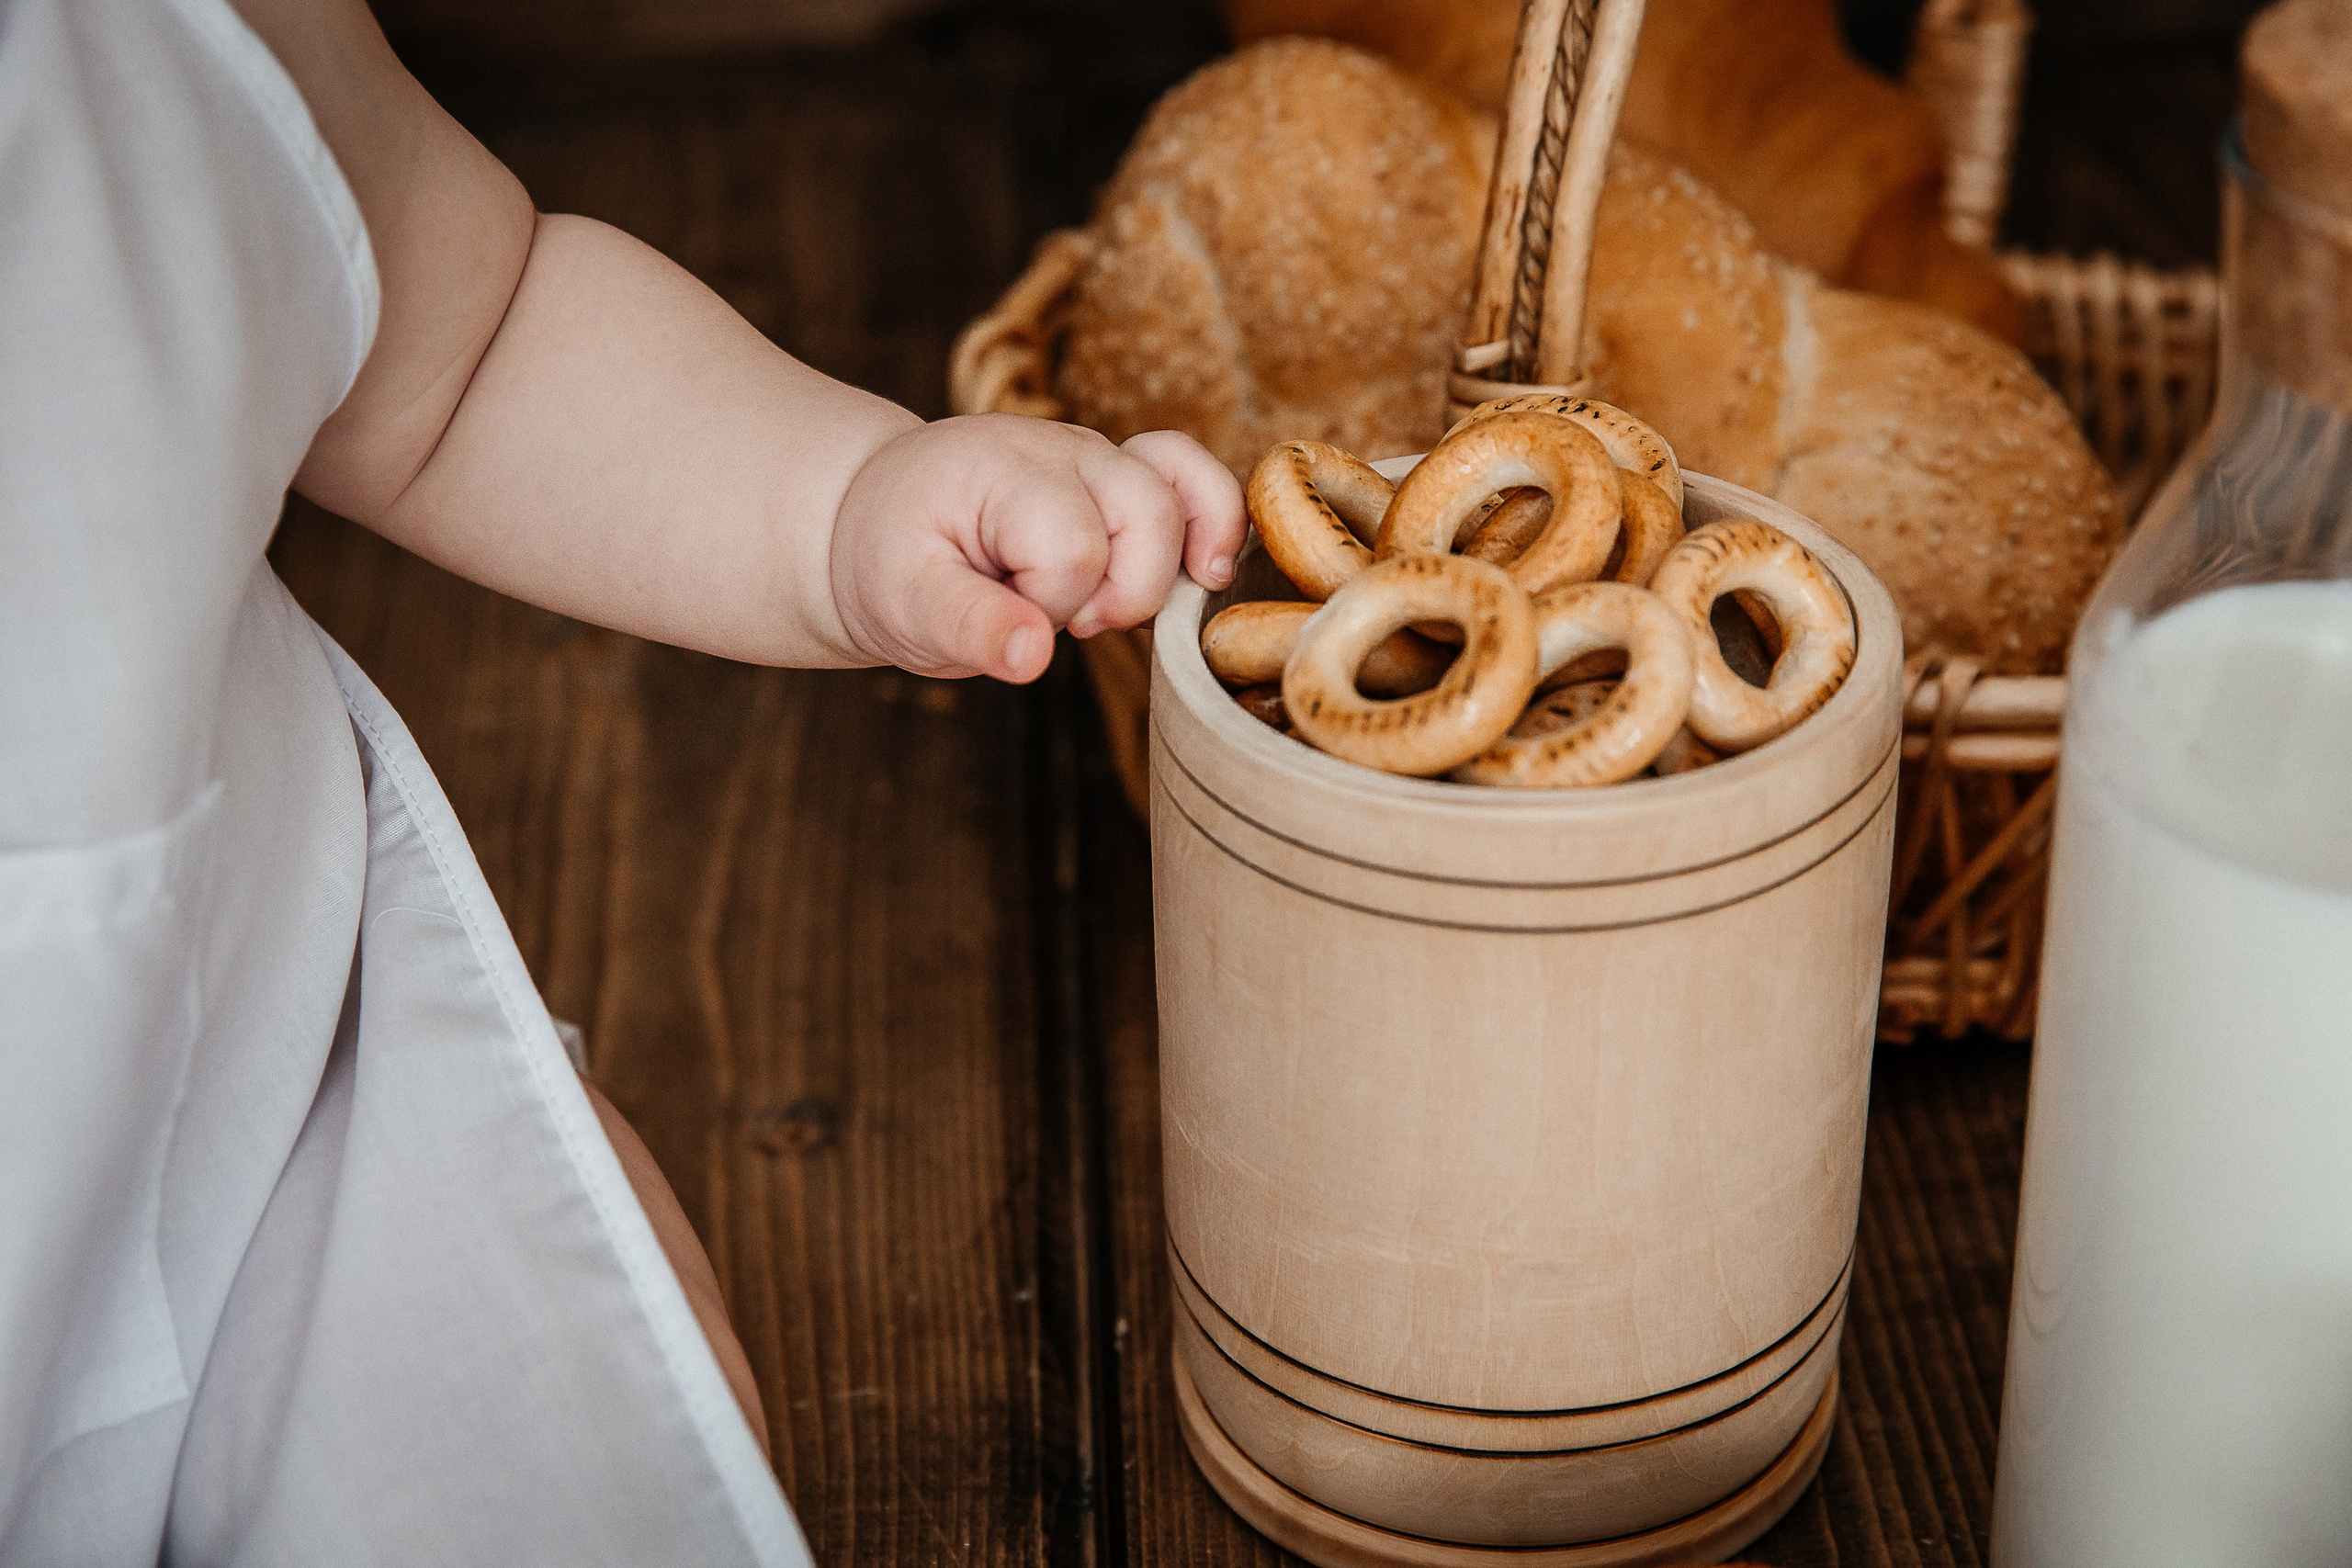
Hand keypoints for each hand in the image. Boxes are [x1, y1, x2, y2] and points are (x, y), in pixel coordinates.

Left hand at [829, 415, 1245, 682]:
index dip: (1051, 605)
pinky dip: (1215, 523)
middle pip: (1148, 512)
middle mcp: (1062, 451)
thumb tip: (1031, 659)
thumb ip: (967, 626)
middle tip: (1066, 622)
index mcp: (1001, 473)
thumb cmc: (890, 559)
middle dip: (1121, 591)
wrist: (876, 516)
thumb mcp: (901, 603)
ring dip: (1177, 561)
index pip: (1071, 547)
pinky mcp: (1122, 480)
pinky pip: (1195, 480)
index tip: (1008, 620)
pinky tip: (1207, 571)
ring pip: (1189, 487)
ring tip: (1131, 602)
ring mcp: (1100, 459)